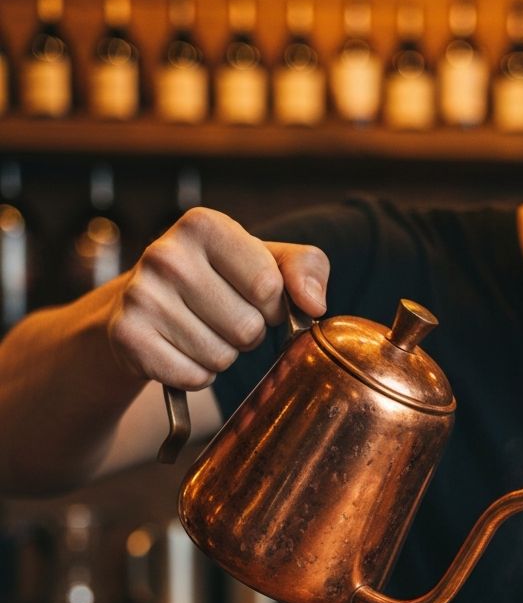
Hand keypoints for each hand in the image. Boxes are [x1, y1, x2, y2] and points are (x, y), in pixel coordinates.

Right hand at [108, 207, 328, 388]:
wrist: (144, 304)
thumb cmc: (219, 280)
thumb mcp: (267, 261)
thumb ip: (306, 268)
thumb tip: (314, 303)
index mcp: (203, 225)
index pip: (268, 286)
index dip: (272, 305)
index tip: (256, 298)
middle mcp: (165, 254)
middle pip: (247, 327)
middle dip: (248, 333)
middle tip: (225, 318)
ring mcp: (140, 295)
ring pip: (221, 357)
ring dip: (223, 355)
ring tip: (202, 331)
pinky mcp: (127, 336)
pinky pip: (194, 377)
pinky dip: (197, 375)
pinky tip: (181, 350)